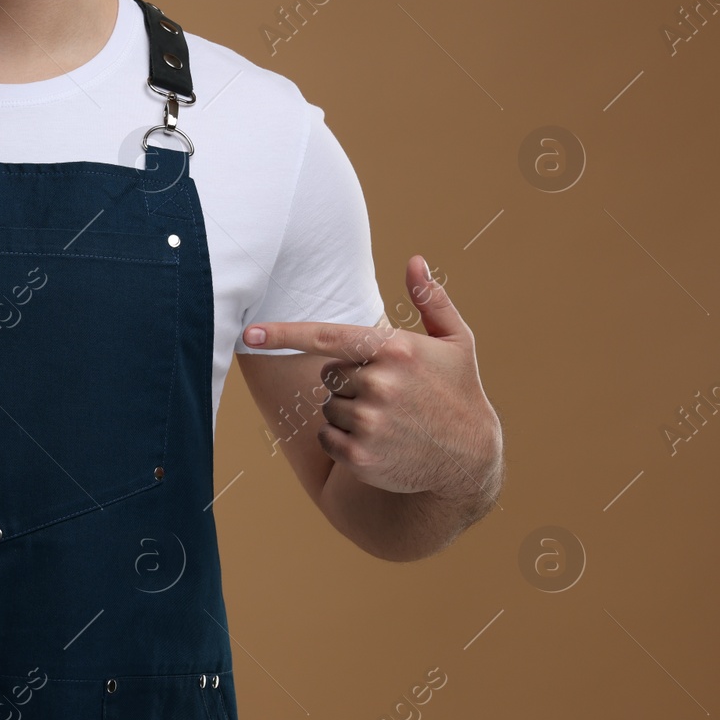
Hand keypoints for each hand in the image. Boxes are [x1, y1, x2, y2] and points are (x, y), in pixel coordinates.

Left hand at [240, 255, 500, 495]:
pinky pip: (326, 437)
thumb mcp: (456, 342)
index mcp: (395, 349)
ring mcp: (369, 422)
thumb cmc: (459, 392)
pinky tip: (379, 441)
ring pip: (327, 406)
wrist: (469, 460)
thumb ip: (431, 299)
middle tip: (389, 393)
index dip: (282, 334)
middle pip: (328, 373)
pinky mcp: (359, 455)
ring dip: (349, 411)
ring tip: (390, 419)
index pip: (325, 336)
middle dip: (349, 380)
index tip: (249, 333)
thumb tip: (414, 259)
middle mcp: (379, 384)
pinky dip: (343, 439)